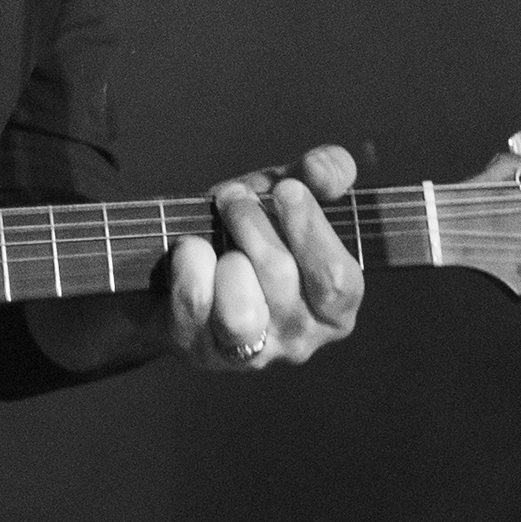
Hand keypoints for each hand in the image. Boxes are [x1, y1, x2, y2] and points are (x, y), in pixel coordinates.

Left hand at [163, 145, 360, 370]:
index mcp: (335, 309)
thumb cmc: (246, 234)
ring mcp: (250, 352)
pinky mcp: (201, 351)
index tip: (286, 188)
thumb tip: (329, 169)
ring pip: (242, 312)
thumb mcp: (286, 197)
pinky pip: (195, 305)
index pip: (336, 280)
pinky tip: (191, 250)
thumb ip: (320, 175)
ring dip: (226, 254)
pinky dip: (190, 265)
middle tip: (234, 197)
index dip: (311, 230)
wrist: (184, 270)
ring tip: (217, 230)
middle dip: (253, 224)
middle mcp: (300, 340)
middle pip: (282, 280)